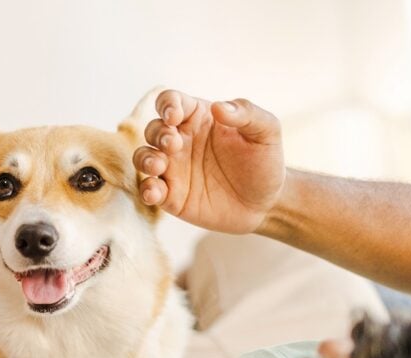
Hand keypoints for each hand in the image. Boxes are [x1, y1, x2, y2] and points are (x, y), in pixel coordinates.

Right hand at [134, 90, 284, 233]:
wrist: (266, 203)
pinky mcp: (170, 195)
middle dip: (157, 134)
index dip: (167, 105)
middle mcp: (180, 141)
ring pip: (143, 157)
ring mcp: (173, 169)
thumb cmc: (265, 162)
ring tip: (158, 167)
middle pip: (153, 128)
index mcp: (198, 118)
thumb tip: (218, 107)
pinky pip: (148, 189)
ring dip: (145, 159)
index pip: (171, 101)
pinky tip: (155, 193)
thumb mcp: (266, 132)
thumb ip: (246, 113)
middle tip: (174, 145)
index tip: (175, 116)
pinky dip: (146, 189)